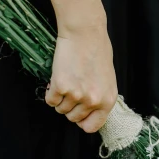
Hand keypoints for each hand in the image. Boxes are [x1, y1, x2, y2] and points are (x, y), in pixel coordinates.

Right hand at [45, 17, 117, 133]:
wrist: (84, 32)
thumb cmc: (97, 50)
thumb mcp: (107, 78)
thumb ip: (99, 96)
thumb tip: (88, 110)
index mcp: (107, 100)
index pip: (92, 126)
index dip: (82, 121)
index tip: (78, 113)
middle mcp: (93, 101)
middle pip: (73, 118)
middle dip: (69, 106)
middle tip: (71, 90)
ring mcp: (76, 95)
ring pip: (60, 109)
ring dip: (60, 98)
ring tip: (65, 81)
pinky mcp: (60, 86)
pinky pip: (50, 100)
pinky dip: (50, 92)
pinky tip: (56, 80)